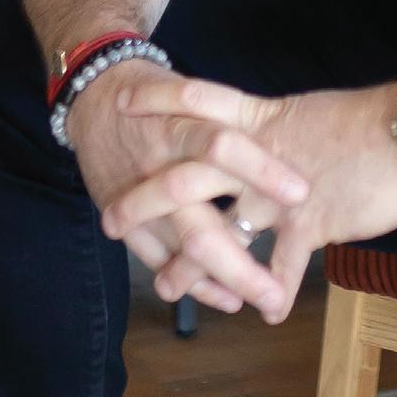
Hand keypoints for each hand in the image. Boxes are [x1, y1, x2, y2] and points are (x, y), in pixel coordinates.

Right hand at [63, 61, 313, 315]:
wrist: (93, 99)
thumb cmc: (161, 99)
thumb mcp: (196, 96)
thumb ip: (236, 123)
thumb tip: (299, 145)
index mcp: (182, 126)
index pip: (222, 147)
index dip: (261, 170)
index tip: (303, 194)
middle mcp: (158, 168)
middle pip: (199, 225)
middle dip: (238, 265)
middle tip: (275, 294)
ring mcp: (138, 199)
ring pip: (178, 251)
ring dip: (220, 281)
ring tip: (263, 301)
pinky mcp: (123, 217)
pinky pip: (157, 259)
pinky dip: (192, 281)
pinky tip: (226, 297)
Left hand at [99, 75, 396, 324]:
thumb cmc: (365, 123)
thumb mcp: (307, 118)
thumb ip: (272, 136)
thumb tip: (249, 144)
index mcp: (259, 121)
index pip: (198, 100)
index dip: (158, 101)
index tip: (121, 105)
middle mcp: (260, 156)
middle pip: (188, 178)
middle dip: (145, 203)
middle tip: (111, 221)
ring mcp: (282, 193)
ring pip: (224, 232)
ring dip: (194, 266)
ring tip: (169, 288)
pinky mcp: (312, 222)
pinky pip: (286, 264)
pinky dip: (275, 289)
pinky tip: (266, 312)